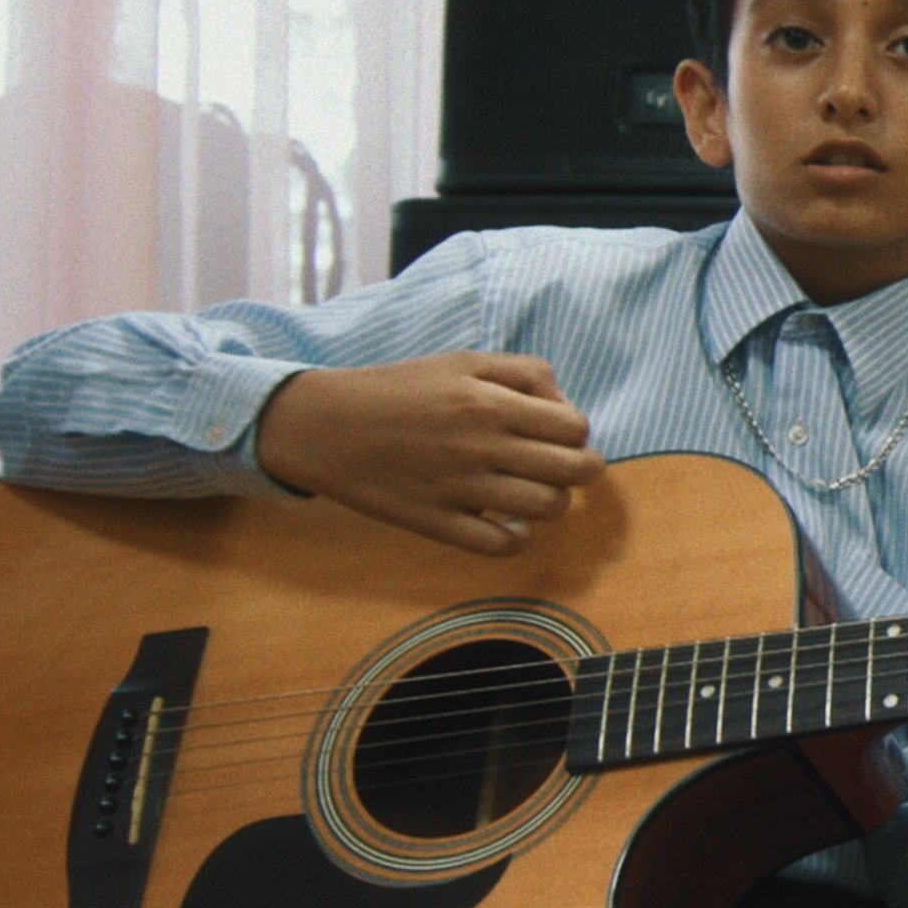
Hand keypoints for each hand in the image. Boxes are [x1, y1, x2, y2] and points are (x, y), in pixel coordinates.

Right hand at [253, 351, 604, 554]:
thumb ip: (525, 374)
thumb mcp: (464, 361)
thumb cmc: (401, 389)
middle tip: (560, 466)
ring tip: (533, 490)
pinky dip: (518, 538)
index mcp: (491, 404)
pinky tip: (509, 522)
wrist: (327, 427)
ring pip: (547, 509)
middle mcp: (482, 448)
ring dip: (552, 502)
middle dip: (581, 469)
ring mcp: (461, 490)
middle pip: (574, 471)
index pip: (575, 428)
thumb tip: (565, 409)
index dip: (576, 432)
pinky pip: (503, 546)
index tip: (557, 434)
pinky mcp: (438, 524)